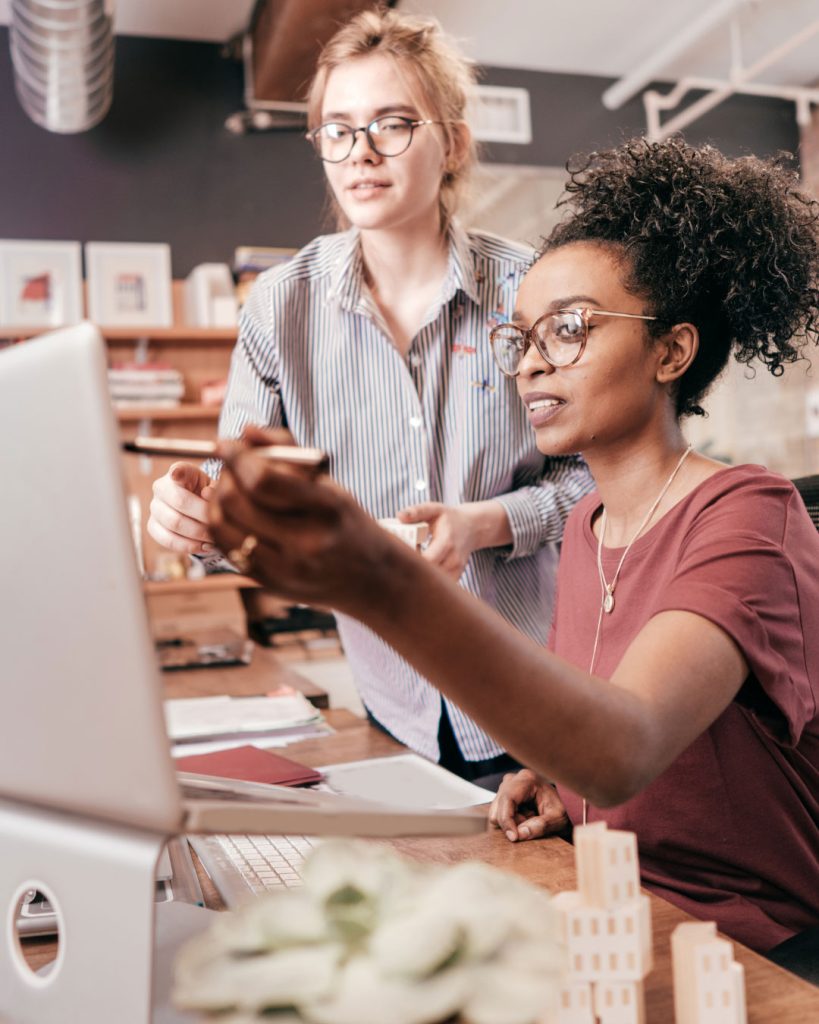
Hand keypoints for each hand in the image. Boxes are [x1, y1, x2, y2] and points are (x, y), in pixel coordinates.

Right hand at [147, 461, 216, 554]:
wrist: (199, 508)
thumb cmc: (209, 495)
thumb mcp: (217, 488)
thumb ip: (216, 489)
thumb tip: (208, 494)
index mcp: (179, 473)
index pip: (178, 471)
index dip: (177, 473)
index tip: (177, 475)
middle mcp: (161, 488)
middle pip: (180, 501)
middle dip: (204, 515)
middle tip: (220, 524)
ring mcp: (155, 507)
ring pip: (174, 523)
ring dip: (198, 533)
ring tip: (214, 538)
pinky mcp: (153, 527)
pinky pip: (168, 540)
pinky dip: (188, 546)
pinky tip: (203, 546)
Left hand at [209, 428, 400, 614]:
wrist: (372, 578)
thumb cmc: (346, 521)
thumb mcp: (329, 482)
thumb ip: (288, 450)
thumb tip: (245, 431)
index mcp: (327, 508)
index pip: (263, 480)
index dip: (236, 457)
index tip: (226, 444)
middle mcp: (306, 542)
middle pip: (236, 502)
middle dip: (224, 476)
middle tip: (229, 467)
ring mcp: (286, 568)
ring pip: (223, 526)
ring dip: (216, 500)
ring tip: (229, 488)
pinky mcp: (270, 584)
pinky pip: (225, 548)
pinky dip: (219, 524)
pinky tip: (231, 513)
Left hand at [397, 501, 477, 579]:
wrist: (471, 527)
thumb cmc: (449, 518)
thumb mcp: (434, 509)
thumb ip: (417, 511)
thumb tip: (400, 516)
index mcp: (447, 542)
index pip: (428, 560)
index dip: (413, 559)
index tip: (403, 552)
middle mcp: (453, 559)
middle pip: (429, 574)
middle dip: (414, 568)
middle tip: (405, 558)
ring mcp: (456, 569)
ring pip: (434, 582)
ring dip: (421, 574)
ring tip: (415, 560)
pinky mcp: (456, 576)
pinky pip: (440, 585)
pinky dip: (429, 580)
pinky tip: (423, 568)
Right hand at [489, 769, 568, 842]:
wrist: (564, 803)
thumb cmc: (563, 808)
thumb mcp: (559, 819)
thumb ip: (542, 826)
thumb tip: (520, 833)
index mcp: (527, 779)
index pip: (508, 799)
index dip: (507, 820)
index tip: (514, 837)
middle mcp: (513, 779)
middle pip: (499, 807)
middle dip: (512, 823)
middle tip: (532, 825)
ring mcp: (506, 786)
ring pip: (496, 812)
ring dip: (512, 822)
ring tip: (530, 819)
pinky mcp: (503, 795)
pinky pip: (498, 814)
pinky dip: (510, 821)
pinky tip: (525, 817)